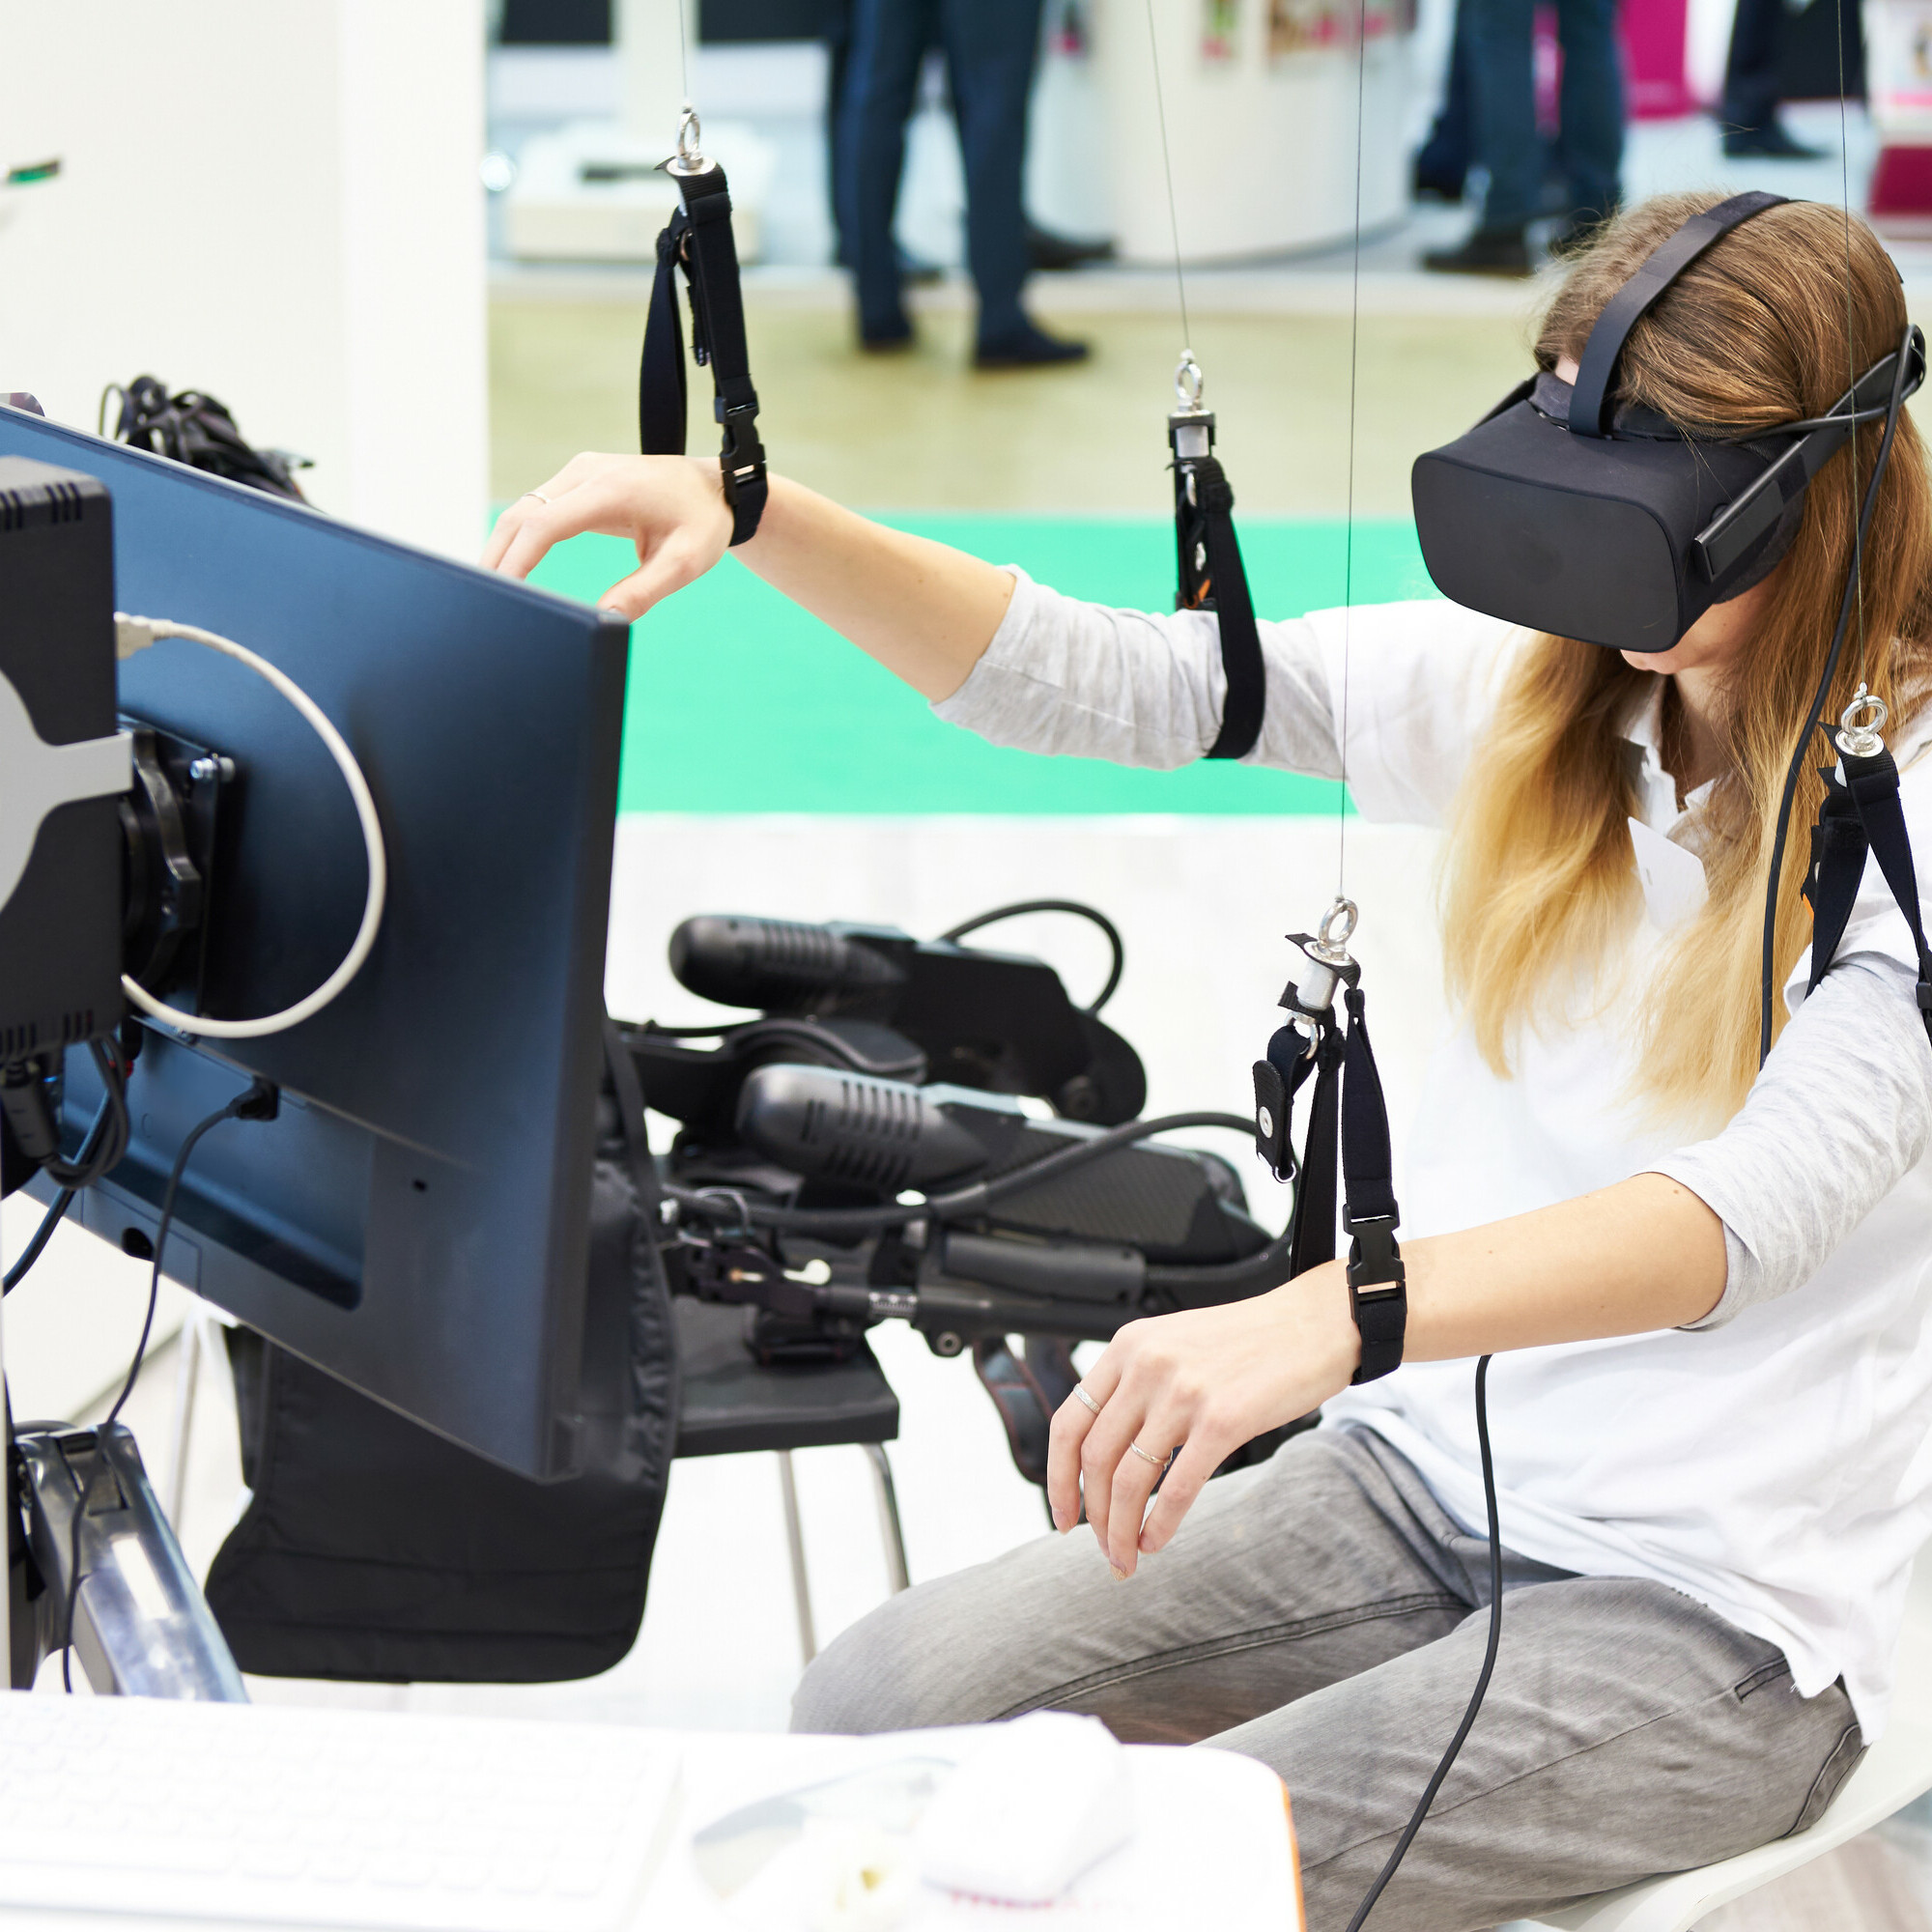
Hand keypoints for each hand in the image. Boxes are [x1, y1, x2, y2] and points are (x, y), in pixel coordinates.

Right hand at [482, 453, 734, 618]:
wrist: (716, 488)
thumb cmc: (703, 523)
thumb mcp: (685, 564)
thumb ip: (644, 592)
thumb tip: (605, 618)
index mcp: (611, 490)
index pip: (545, 524)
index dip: (517, 559)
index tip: (502, 591)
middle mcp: (588, 473)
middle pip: (522, 514)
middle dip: (497, 556)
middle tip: (484, 599)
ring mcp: (579, 472)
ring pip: (523, 509)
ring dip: (503, 547)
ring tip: (491, 588)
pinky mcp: (577, 480)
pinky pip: (537, 508)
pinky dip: (519, 536)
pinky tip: (511, 567)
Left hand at [1046, 1262, 1359, 1576]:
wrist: (1316, 1323)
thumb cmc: (1251, 1341)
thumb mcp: (1176, 1343)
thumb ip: (1137, 1382)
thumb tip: (1106, 1450)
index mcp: (1128, 1346)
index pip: (1068, 1423)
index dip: (1057, 1478)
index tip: (1063, 1515)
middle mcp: (1147, 1366)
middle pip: (1094, 1459)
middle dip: (1092, 1515)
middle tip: (1102, 1549)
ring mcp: (1183, 1393)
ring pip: (1129, 1480)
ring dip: (1120, 1530)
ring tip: (1126, 1558)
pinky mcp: (1223, 1419)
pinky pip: (1176, 1488)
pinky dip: (1159, 1525)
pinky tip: (1157, 1542)